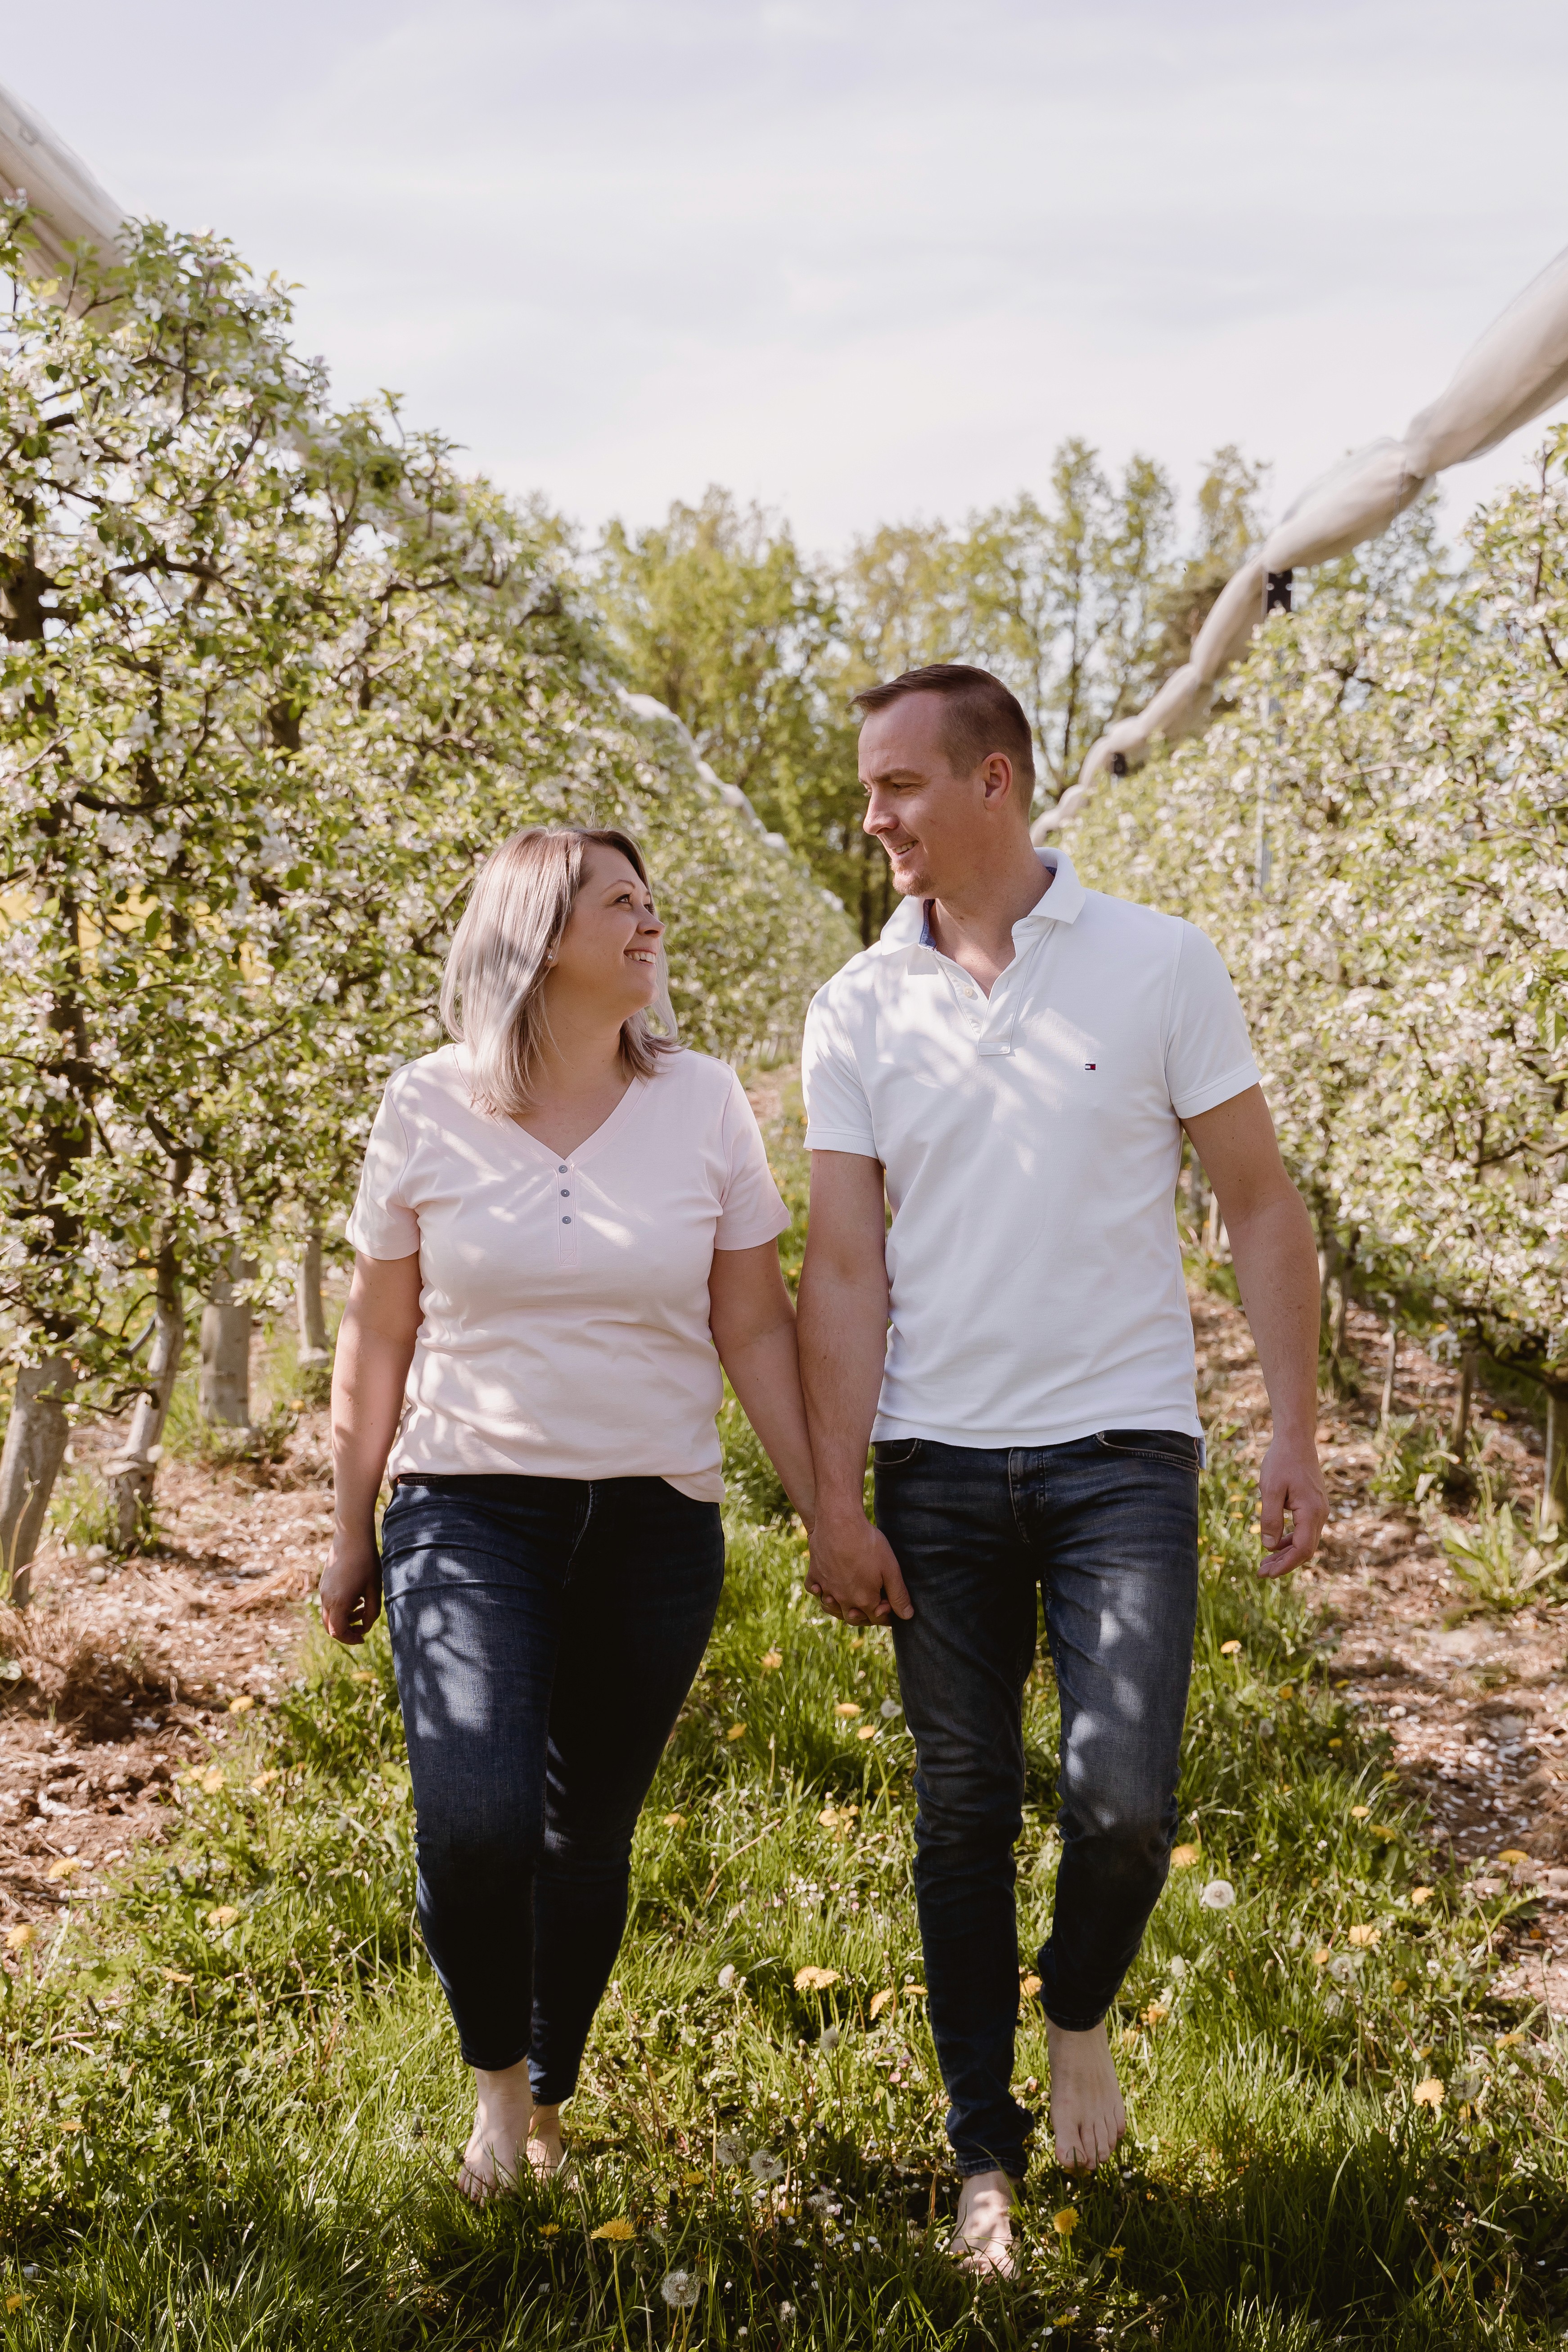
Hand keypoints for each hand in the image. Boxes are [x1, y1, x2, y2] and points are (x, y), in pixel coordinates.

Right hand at [320, 1530, 381, 1643]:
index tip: (363, 1637)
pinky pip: (328, 1603)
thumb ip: (371, 1613)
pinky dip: (340, 1607)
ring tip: (362, 1609)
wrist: (352, 1538)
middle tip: (362, 1627)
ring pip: (329, 1615)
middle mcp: (326, 1598)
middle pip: (330, 1627)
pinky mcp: (324, 1583)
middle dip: (346, 1631)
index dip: (351, 1639)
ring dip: (344, 1618)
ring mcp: (323, 1590)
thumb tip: (365, 1628)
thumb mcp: (374, 1590)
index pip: (339, 1633)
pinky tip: (356, 1597)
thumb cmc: (367, 1563)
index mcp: (338, 1602)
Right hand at [807, 1509, 912, 1625]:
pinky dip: (819, 1591)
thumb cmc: (868, 1544)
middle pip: (853, 1617)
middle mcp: (843, 1599)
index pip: (876, 1618)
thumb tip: (907, 1616)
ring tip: (851, 1599)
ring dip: (842, 1607)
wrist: (839, 1522)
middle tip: (873, 1600)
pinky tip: (826, 1586)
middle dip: (865, 1614)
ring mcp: (826, 1587)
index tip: (889, 1602)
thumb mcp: (890, 1569)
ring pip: (832, 1607)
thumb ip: (898, 1595)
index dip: (886, 1613)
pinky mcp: (814, 1573)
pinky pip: (814, 1589)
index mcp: (864, 1601)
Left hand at [1257, 1434, 1327, 1578]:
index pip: (1302, 1550)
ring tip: (1265, 1564)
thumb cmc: (1281, 1461)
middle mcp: (1320, 1514)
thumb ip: (1271, 1518)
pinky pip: (1304, 1531)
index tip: (1267, 1574)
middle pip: (1304, 1550)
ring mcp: (1318, 1510)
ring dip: (1285, 1554)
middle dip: (1283, 1564)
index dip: (1285, 1565)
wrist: (1296, 1440)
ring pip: (1305, 1541)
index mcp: (1311, 1512)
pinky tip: (1275, 1545)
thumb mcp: (1270, 1489)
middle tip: (1261, 1573)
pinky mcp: (1313, 1506)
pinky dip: (1290, 1541)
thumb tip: (1269, 1547)